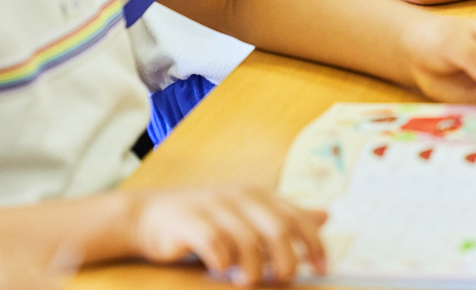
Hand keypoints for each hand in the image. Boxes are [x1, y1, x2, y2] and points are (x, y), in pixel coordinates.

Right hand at [133, 186, 325, 285]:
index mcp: (258, 195)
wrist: (148, 215)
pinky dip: (222, 261)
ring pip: (247, 241)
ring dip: (252, 268)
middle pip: (278, 230)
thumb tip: (327, 214)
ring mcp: (213, 207)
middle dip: (286, 261)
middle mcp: (239, 196)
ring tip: (247, 280)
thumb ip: (285, 216)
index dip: (314, 244)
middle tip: (281, 279)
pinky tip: (220, 269)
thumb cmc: (205, 218)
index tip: (322, 269)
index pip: (297, 217)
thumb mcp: (249, 213)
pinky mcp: (189, 221)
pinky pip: (213, 242)